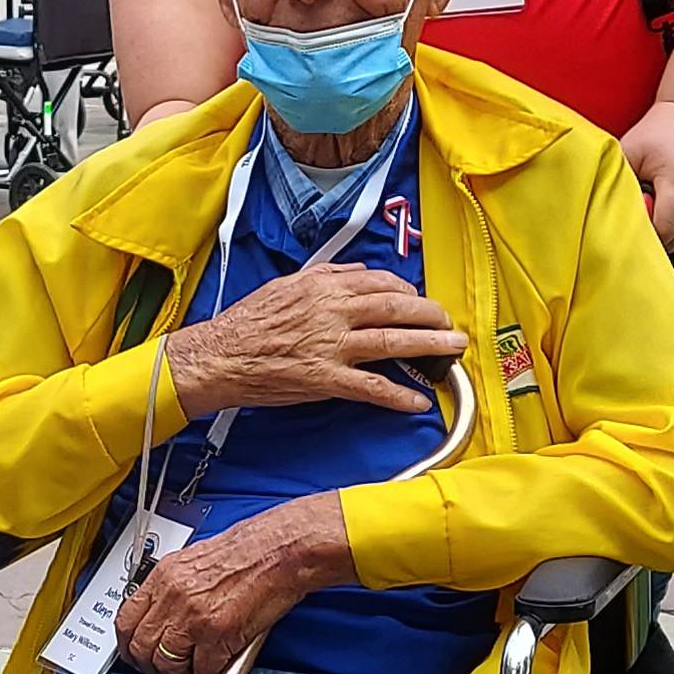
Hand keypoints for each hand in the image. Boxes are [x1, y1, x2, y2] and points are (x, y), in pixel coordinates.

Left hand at [115, 496, 347, 673]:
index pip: (125, 621)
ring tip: (193, 670)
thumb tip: (162, 616)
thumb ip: (172, 589)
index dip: (129, 645)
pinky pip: (202, 670)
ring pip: (167, 665)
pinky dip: (208, 673)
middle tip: (166, 671)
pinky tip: (218, 663)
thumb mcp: (195, 562)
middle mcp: (173, 597)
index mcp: (163, 576)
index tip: (136, 653)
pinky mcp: (218, 636)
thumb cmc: (249, 552)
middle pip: (141, 648)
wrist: (280, 551)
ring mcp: (194, 618)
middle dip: (152, 667)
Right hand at [166, 268, 465, 419]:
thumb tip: (360, 272)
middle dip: (432, 315)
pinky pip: (372, 388)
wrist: (220, 356)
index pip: (382, 282)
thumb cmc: (248, 323)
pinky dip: (399, 396)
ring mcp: (332, 346)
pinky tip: (418, 401)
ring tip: (452, 352)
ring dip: (430, 347)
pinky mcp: (326, 379)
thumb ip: (328, 276)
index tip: (420, 300)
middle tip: (450, 324)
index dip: (409, 291)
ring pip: (393, 342)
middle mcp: (333, 311)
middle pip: (397, 307)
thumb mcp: (287, 284)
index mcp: (325, 285)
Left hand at [620, 100, 673, 249]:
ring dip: (664, 234)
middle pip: (672, 239)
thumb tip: (603, 212)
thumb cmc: (661, 134)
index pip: (664, 228)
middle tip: (636, 214)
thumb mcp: (631, 149)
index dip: (642, 232)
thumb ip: (618, 180)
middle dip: (650, 235)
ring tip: (653, 208)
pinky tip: (667, 211)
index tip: (628, 222)